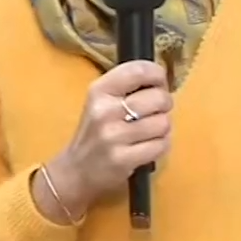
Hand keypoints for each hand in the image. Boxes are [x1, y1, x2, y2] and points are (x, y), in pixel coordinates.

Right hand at [46, 60, 172, 209]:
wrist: (76, 170)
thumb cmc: (95, 132)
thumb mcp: (100, 101)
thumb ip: (127, 87)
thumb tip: (161, 79)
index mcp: (99, 90)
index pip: (139, 70)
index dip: (157, 74)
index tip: (160, 82)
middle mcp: (105, 110)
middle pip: (158, 98)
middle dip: (165, 104)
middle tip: (156, 111)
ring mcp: (114, 136)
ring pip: (163, 123)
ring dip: (163, 128)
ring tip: (150, 131)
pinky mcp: (123, 159)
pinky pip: (161, 145)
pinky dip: (160, 145)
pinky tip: (148, 145)